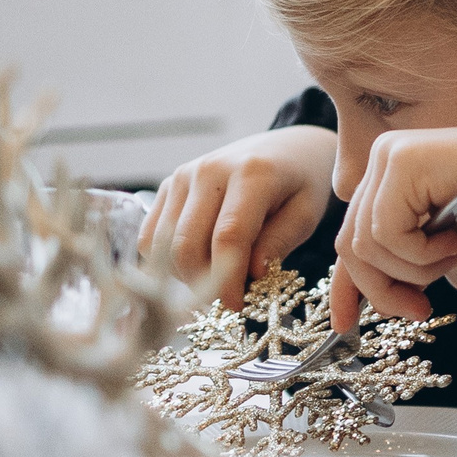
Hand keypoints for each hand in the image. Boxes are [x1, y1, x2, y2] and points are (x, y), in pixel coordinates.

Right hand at [141, 125, 338, 308]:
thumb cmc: (301, 183)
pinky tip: (198, 265)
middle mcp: (209, 170)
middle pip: (187, 244)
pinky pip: (151, 237)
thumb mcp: (306, 213)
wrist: (286, 148)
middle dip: (202, 285)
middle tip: (226, 301)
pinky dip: (167, 262)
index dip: (228, 280)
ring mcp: (183, 176)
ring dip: (185, 276)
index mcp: (251, 173)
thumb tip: (249, 275)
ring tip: (216, 281)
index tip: (237, 307)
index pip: (228, 236)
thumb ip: (278, 242)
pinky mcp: (168, 185)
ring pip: (163, 245)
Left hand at [331, 122, 456, 331]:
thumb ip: (405, 265)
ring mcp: (391, 156)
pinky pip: (386, 233)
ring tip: (455, 256)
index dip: (346, 287)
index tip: (345, 326)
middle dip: (383, 291)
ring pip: (366, 245)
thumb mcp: (446, 255)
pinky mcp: (401, 160)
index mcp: (394, 179)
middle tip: (421, 310)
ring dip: (415, 270)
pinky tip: (456, 241)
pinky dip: (422, 254)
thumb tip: (372, 294)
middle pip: (351, 246)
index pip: (353, 237)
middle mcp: (385, 161)